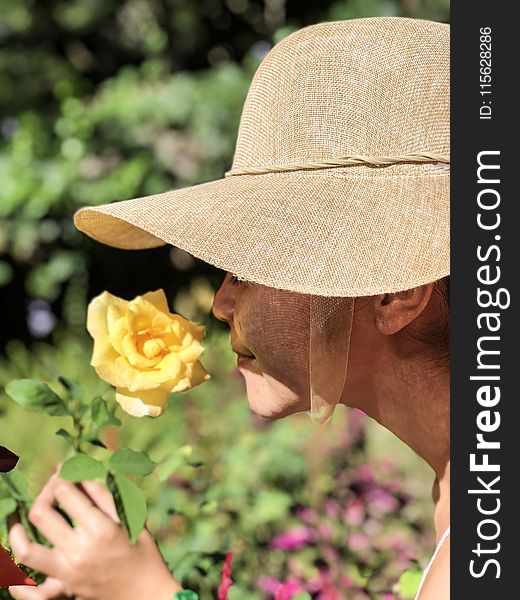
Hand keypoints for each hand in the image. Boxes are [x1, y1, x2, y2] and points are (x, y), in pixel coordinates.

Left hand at [8, 473, 182, 599]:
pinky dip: (18, 580)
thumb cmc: (142, 550)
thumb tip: (79, 472)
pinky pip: (31, 590)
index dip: (62, 475)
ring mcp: (68, 572)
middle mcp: (80, 550)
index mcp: (100, 528)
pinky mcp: (64, 588)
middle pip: (42, 514)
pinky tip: (17, 563)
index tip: (64, 470)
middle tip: (53, 489)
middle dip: (44, 494)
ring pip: (26, 551)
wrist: (146, 593)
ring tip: (17, 521)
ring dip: (17, 532)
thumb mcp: (130, 516)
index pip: (66, 493)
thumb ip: (103, 494)